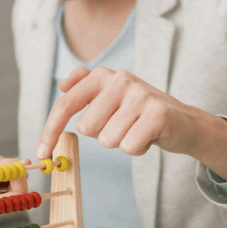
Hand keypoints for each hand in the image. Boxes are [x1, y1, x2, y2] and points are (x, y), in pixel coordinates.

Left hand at [36, 66, 203, 160]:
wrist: (185, 121)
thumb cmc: (138, 112)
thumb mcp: (109, 97)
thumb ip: (83, 88)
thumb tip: (61, 84)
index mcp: (101, 75)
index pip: (65, 104)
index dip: (50, 129)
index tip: (41, 152)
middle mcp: (119, 79)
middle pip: (85, 127)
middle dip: (100, 135)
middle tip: (121, 125)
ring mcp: (140, 94)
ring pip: (107, 139)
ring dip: (120, 142)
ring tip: (136, 129)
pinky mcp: (158, 113)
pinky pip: (129, 146)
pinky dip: (137, 149)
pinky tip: (148, 137)